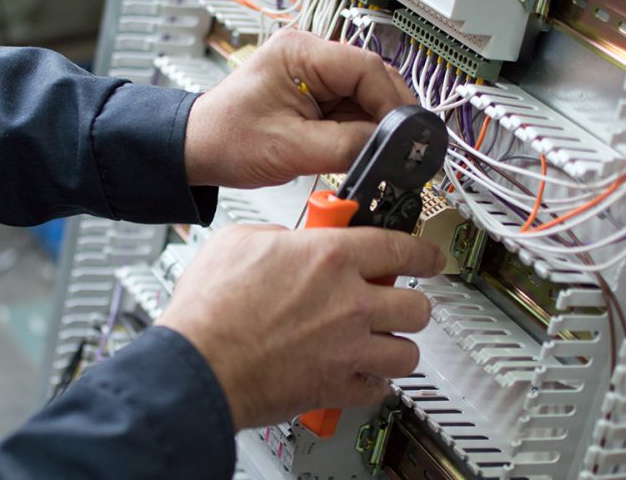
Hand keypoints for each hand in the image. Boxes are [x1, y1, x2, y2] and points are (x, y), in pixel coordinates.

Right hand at [156, 225, 444, 428]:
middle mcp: (349, 302)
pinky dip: (372, 383)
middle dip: (410, 303)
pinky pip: (377, 389)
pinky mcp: (336, 387)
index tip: (428, 258)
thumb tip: (288, 242)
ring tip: (380, 341)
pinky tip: (358, 374)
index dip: (422, 253)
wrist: (197, 364)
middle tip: (395, 302)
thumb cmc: (208, 309)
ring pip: (408, 352)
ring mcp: (348, 348)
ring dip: (397, 346)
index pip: (400, 249)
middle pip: (416, 304)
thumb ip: (277, 237)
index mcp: (329, 258)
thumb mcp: (238, 242)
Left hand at [184, 29, 416, 188]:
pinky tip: (356, 151)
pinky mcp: (316, 96)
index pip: (367, 68)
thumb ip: (346, 146)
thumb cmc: (227, 139)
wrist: (199, 150)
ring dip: (373, 127)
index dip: (391, 103)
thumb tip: (388, 148)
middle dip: (387, 116)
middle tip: (397, 150)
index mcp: (300, 52)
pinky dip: (360, 132)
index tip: (403, 135)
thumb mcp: (291, 148)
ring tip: (370, 155)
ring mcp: (314, 76)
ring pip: (367, 98)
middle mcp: (310, 56)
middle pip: (373, 80)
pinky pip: (352, 111)